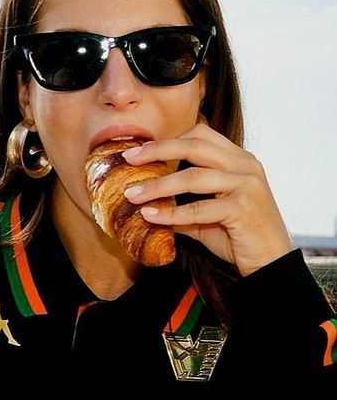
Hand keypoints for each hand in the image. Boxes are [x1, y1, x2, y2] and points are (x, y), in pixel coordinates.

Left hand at [122, 123, 293, 276]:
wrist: (271, 264)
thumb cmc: (239, 236)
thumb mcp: (206, 215)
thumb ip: (181, 203)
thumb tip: (144, 201)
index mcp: (239, 159)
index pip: (201, 135)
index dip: (168, 140)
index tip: (139, 151)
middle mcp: (245, 165)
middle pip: (194, 146)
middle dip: (157, 150)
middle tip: (128, 159)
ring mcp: (247, 184)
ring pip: (193, 177)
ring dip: (158, 186)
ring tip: (133, 195)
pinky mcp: (243, 208)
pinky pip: (199, 208)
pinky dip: (172, 213)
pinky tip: (151, 216)